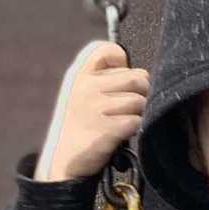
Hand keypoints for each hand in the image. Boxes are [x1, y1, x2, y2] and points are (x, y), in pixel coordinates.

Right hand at [38, 41, 147, 181]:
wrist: (65, 159)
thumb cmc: (81, 123)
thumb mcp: (81, 93)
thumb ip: (104, 79)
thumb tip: (141, 74)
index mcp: (79, 74)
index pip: (106, 49)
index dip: (122, 59)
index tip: (122, 74)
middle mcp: (86, 87)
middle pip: (137, 77)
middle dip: (143, 91)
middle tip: (133, 104)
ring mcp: (95, 108)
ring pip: (140, 100)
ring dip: (141, 112)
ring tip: (126, 119)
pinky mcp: (106, 129)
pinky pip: (137, 120)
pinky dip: (137, 127)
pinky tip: (124, 132)